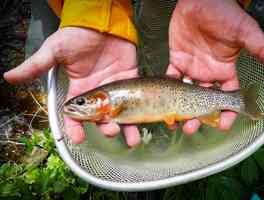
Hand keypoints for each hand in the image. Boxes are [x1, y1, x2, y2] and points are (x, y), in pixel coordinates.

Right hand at [4, 27, 140, 146]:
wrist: (101, 22)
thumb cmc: (77, 35)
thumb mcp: (55, 50)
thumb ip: (37, 66)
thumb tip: (10, 77)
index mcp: (79, 90)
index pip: (76, 115)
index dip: (76, 128)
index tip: (78, 138)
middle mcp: (98, 94)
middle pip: (101, 118)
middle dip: (105, 128)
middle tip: (109, 130)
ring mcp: (115, 89)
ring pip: (120, 114)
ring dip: (126, 128)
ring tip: (132, 139)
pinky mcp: (130, 81)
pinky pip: (135, 99)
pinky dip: (139, 112)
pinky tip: (142, 124)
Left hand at [167, 0, 263, 133]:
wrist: (201, 0)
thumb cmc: (225, 15)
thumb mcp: (245, 33)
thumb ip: (263, 50)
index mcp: (226, 71)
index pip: (228, 97)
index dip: (227, 112)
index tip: (223, 126)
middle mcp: (209, 74)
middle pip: (204, 100)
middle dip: (199, 116)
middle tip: (191, 128)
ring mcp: (192, 68)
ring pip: (186, 94)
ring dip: (181, 107)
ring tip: (175, 122)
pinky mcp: (177, 60)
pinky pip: (171, 77)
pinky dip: (166, 88)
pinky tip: (163, 100)